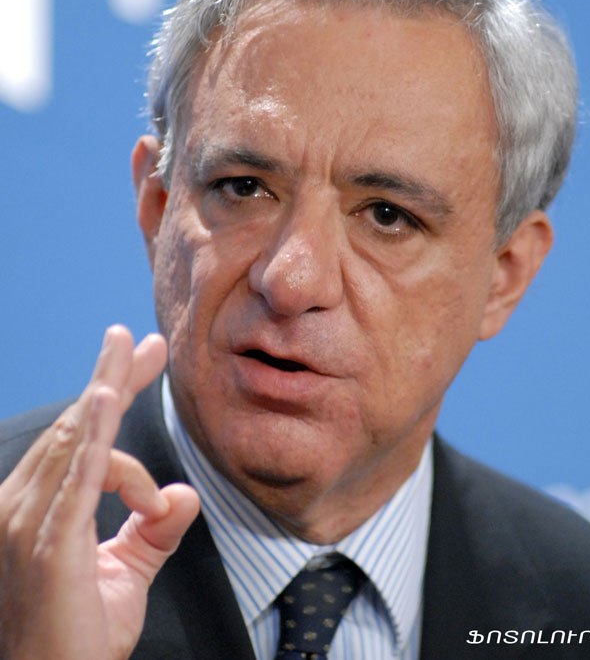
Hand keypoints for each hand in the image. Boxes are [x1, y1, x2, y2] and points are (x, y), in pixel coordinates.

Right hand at [0, 325, 199, 659]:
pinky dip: (93, 435)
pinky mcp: (48, 543)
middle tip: (143, 341)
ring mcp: (29, 522)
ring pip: (77, 439)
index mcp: (40, 506)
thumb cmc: (79, 637)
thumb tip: (184, 495)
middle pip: (76, 424)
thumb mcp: (126, 573)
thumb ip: (153, 531)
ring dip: (110, 390)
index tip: (143, 361)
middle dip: (114, 377)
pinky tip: (107, 400)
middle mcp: (24, 505)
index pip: (79, 437)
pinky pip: (77, 477)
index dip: (111, 394)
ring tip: (134, 352)